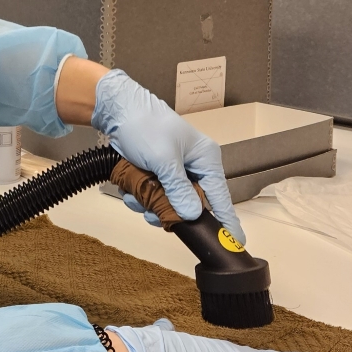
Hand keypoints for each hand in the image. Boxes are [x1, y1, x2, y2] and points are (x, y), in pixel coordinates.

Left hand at [91, 68, 243, 243]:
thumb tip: (192, 215)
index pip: (220, 196)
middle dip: (168, 211)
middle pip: (190, 204)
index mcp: (205, 159)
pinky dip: (140, 197)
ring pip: (168, 203)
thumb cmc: (144, 126)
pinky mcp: (156, 172)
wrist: (116, 109)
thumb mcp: (163, 160)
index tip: (236, 242)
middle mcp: (194, 166)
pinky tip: (128, 189)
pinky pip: (153, 196)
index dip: (227, 220)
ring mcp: (174, 171)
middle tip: (152, 213)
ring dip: (149, 204)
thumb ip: (178, 190)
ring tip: (134, 194)